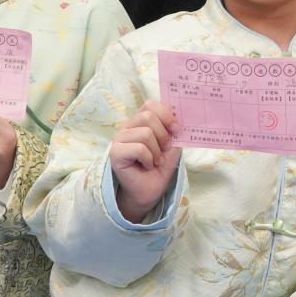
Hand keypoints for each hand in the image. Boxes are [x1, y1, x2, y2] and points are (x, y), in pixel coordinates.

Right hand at [109, 100, 179, 220]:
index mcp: (139, 121)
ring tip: (154, 161)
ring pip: (145, 133)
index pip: (150, 104)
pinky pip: (139, 148)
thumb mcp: (171, 147)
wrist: (148, 192)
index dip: (166, 114)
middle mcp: (127, 127)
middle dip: (163, 135)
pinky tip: (146, 166)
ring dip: (156, 151)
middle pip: (148, 116)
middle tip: (164, 150)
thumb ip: (173, 131)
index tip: (176, 129)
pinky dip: (148, 159)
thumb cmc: (157, 169)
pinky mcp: (115, 152)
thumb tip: (180, 117)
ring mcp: (119, 139)